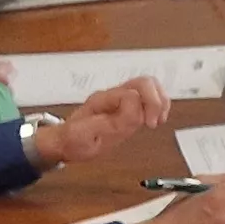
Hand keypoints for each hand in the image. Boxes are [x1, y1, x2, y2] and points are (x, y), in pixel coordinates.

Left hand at [25, 76, 168, 169]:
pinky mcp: (127, 106)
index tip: (146, 126)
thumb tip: (132, 113)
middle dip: (156, 101)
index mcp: (102, 100)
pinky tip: (157, 119)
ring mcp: (121, 99)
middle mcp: (113, 95)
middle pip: (145, 82)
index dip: (141, 109)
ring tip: (159, 120)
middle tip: (155, 122)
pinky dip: (159, 106)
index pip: (131, 94)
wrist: (64, 141)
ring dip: (160, 102)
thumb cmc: (72, 140)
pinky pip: (148, 96)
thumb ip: (107, 124)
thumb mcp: (83, 136)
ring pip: (150, 86)